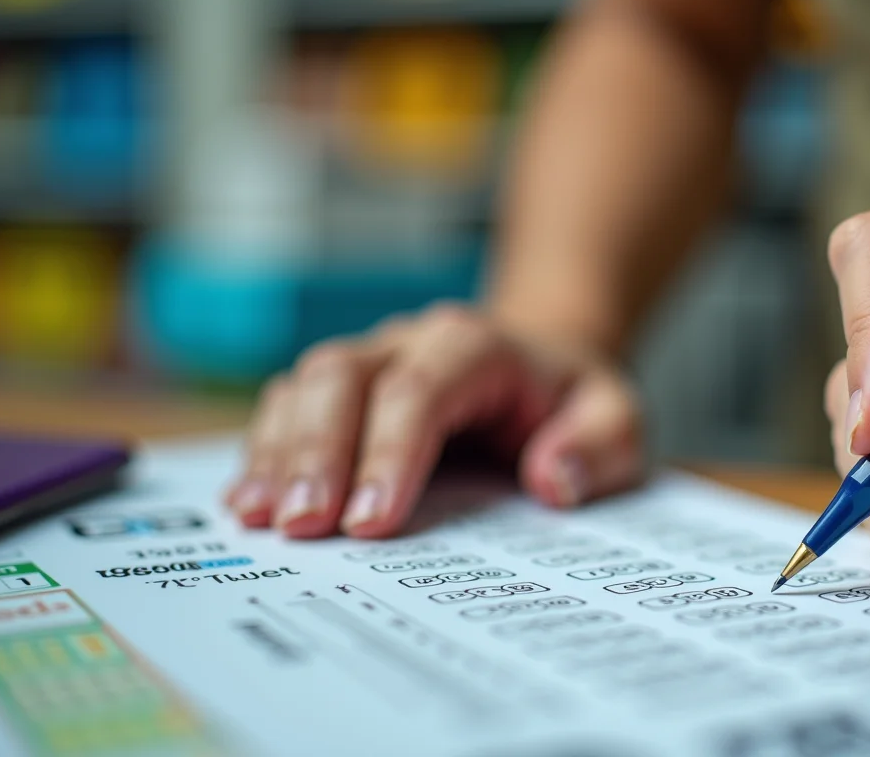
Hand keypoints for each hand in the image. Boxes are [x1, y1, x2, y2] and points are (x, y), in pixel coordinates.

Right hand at [224, 305, 642, 537]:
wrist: (543, 365)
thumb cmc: (574, 402)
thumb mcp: (618, 419)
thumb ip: (600, 446)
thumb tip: (553, 481)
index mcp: (479, 345)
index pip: (421, 390)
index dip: (390, 453)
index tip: (370, 523)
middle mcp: (412, 341)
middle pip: (344, 377)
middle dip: (318, 453)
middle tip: (302, 528)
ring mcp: (371, 358)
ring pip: (306, 384)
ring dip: (280, 452)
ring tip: (263, 520)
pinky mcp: (344, 387)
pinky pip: (290, 404)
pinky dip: (267, 450)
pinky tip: (251, 501)